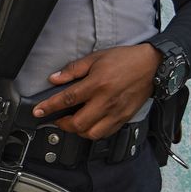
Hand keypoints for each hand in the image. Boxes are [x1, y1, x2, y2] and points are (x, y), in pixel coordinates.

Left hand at [30, 44, 159, 139]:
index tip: (38, 111)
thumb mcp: (96, 58)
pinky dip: (94, 132)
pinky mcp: (124, 118)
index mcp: (97, 84)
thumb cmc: (125, 60)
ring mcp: (116, 112)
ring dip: (78, 131)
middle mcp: (106, 101)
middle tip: (57, 119)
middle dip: (63, 124)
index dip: (49, 106)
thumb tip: (55, 78)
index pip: (67, 99)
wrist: (152, 65)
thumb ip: (73, 70)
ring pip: (92, 133)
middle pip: (78, 123)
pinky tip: (90, 124)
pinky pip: (106, 133)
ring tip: (73, 123)